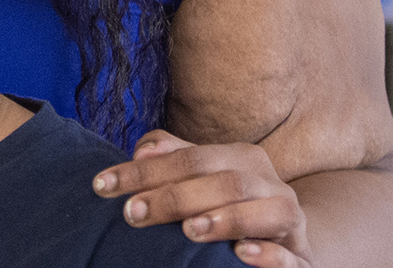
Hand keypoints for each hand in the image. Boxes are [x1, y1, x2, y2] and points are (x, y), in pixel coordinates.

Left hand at [94, 130, 310, 266]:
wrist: (284, 238)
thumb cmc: (226, 204)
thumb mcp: (201, 177)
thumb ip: (172, 156)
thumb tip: (141, 149)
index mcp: (241, 158)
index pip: (187, 157)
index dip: (143, 171)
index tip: (102, 185)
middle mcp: (270, 184)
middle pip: (223, 182)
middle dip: (173, 197)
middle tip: (131, 214)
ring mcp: (291, 221)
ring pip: (267, 211)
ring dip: (226, 219)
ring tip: (189, 231)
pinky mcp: (303, 258)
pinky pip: (293, 256)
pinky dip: (270, 255)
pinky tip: (242, 255)